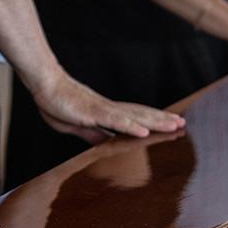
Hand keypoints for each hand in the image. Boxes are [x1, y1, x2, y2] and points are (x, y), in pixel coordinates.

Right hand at [35, 73, 185, 143]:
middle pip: (141, 114)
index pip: (134, 118)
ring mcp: (103, 110)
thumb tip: (105, 142)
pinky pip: (116, 121)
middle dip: (162, 120)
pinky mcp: (93, 112)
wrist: (44, 86)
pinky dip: (131, 126)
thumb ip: (92, 133)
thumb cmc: (57, 103)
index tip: (169, 125)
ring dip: (155, 122)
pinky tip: (145, 131)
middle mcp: (109, 109)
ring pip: (135, 116)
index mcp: (105, 113)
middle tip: (182, 124)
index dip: (152, 121)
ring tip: (174, 125)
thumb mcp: (77, 126)